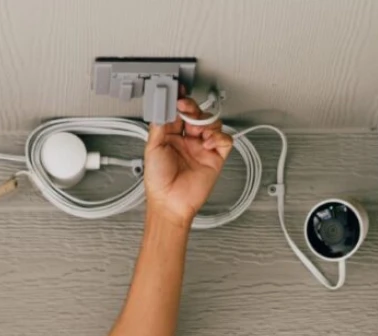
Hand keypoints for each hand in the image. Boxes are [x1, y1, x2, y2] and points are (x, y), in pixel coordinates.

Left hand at [143, 98, 233, 224]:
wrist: (170, 202)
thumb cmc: (158, 181)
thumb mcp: (152, 148)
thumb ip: (159, 125)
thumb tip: (163, 107)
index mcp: (170, 137)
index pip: (178, 113)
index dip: (179, 101)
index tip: (176, 92)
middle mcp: (187, 140)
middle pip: (196, 114)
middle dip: (192, 108)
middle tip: (186, 107)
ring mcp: (202, 148)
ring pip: (212, 123)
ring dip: (206, 122)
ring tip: (197, 131)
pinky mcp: (215, 157)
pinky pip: (225, 140)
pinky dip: (219, 137)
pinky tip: (208, 142)